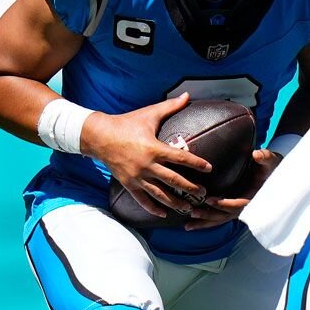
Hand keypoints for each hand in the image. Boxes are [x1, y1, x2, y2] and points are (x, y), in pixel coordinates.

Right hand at [82, 94, 212, 219]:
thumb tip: (187, 95)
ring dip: (175, 202)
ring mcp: (137, 177)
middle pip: (174, 180)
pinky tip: (163, 214)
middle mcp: (147, 165)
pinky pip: (142, 199)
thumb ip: (170, 107)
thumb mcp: (149, 114)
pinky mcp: (128, 183)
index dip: (197, 163)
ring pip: (160, 194)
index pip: (181, 158)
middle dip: (190, 188)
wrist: (100, 136)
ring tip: (188, 208)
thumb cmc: (126, 123)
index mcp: (154, 148)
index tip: (209, 168)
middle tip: (204, 194)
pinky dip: (152, 208)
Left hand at [188, 148, 282, 229]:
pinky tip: (192, 223)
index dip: (225, 204)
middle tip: (193, 212)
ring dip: (205, 222)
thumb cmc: (271, 166)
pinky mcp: (233, 206)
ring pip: (221, 219)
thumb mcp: (272, 160)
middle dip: (210, 216)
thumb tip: (257, 154)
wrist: (274, 173)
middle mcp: (246, 205)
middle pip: (227, 215)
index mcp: (255, 197)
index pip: (239, 204)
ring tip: (188, 225)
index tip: (210, 200)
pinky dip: (207, 221)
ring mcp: (239, 207)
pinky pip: (219, 216)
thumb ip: (265, 157)